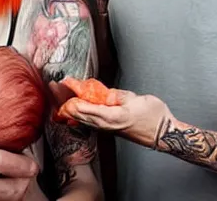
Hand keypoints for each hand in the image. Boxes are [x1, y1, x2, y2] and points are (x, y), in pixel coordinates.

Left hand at [57, 89, 173, 147]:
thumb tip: (102, 93)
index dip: (73, 93)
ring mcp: (108, 128)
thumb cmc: (153, 116)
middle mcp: (106, 125)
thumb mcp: (135, 99)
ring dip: (70, 107)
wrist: (164, 134)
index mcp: (111, 116)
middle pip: (79, 113)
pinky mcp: (111, 129)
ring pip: (83, 119)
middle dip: (65, 100)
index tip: (63, 83)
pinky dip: (79, 114)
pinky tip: (73, 111)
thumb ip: (117, 95)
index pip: (85, 106)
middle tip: (52, 86)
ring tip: (57, 96)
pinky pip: (90, 122)